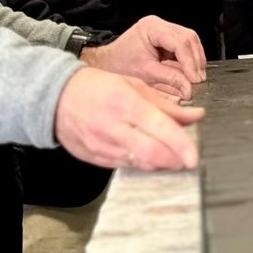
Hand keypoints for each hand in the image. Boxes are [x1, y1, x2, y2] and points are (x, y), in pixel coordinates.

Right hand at [55, 68, 203, 170]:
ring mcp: (102, 146)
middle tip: (188, 161)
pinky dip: (142, 164)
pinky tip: (149, 157)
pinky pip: (126, 166)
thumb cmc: (96, 88)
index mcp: (124, 102)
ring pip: (140, 163)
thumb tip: (196, 116)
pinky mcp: (96, 159)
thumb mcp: (133, 86)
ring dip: (160, 164)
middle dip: (174, 161)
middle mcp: (113, 126)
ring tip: (171, 157)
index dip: (180, 144)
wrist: (56, 98)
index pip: (159, 127)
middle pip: (151, 153)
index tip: (194, 156)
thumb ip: (166, 105)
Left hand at [81, 15, 206, 99]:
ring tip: (196, 77)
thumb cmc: (120, 65)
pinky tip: (190, 71)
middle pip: (188, 38)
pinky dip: (189, 59)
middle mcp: (158, 24)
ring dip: (195, 59)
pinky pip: (184, 45)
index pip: (179, 42)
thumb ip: (170, 80)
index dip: (190, 62)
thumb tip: (189, 88)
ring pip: (190, 40)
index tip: (195, 78)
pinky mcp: (166, 37)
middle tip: (198, 80)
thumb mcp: (146, 74)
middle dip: (196, 60)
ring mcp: (163, 29)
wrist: (108, 62)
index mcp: (151, 28)